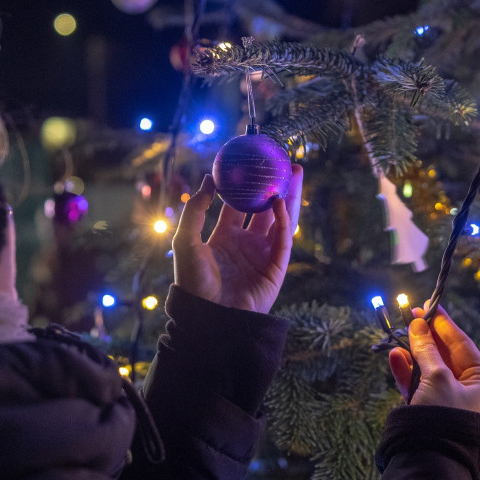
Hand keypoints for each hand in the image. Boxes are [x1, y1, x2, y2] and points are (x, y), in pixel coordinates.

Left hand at [172, 165, 302, 313]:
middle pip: (264, 209)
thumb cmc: (193, 281)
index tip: (252, 164)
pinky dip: (283, 220)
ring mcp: (262, 255)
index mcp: (225, 238)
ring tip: (294, 173)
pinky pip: (282, 239)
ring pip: (279, 220)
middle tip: (281, 162)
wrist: (209, 316)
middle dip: (274, 187)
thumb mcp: (186, 240)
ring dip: (287, 197)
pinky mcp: (276, 267)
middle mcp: (246, 244)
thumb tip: (207, 179)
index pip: (239, 206)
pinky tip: (279, 201)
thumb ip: (195, 210)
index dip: (247, 186)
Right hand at [388, 305, 479, 419]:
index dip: (444, 324)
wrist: (430, 459)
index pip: (463, 344)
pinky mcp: (428, 410)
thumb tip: (418, 324)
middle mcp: (468, 390)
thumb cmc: (444, 415)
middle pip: (445, 354)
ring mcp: (447, 400)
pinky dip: (405, 370)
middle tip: (411, 316)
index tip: (429, 306)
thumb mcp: (437, 377)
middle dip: (426, 336)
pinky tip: (394, 356)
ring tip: (400, 334)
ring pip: (428, 368)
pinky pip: (417, 384)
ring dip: (413, 352)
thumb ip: (426, 349)